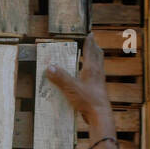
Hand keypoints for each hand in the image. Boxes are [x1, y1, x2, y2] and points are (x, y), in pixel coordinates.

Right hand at [45, 32, 118, 148]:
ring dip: (96, 58)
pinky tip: (90, 76)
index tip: (90, 34)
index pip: (90, 51)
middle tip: (93, 42)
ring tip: (93, 55)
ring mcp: (99, 82)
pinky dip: (94, 71)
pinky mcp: (99, 90)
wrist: (100, 115)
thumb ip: (60, 78)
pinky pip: (97, 76)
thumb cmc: (88, 100)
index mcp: (91, 69)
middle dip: (95, 48)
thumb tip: (49, 67)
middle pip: (98, 56)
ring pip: (99, 66)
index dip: (89, 42)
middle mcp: (97, 73)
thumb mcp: (71, 88)